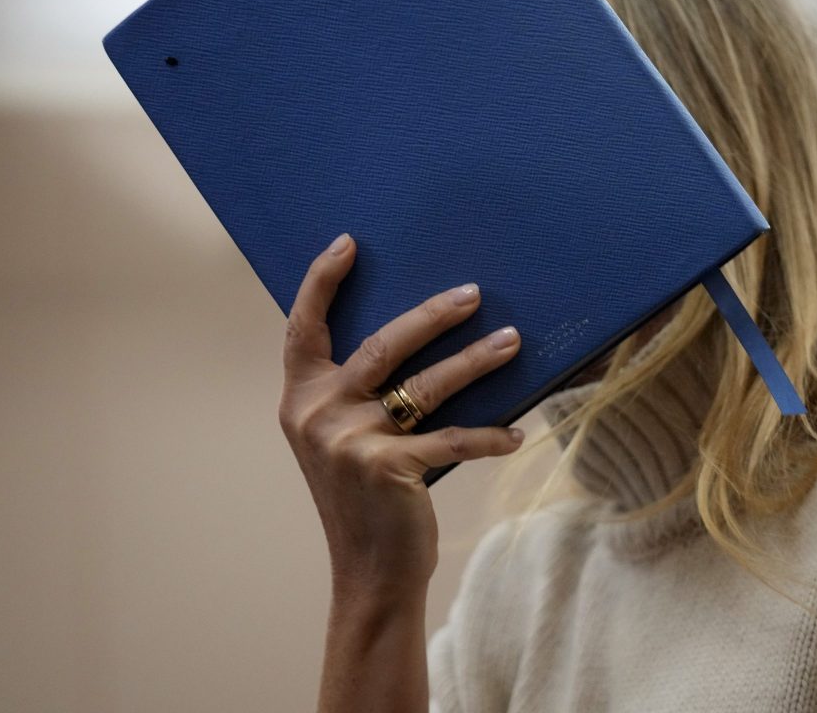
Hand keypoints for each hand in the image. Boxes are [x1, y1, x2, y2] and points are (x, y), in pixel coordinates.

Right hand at [278, 232, 525, 596]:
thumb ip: (354, 395)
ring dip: (475, 361)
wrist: (368, 572)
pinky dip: (488, 436)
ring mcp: (350, 442)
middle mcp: (317, 415)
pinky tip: (516, 433)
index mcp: (300, 400)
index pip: (302, 329)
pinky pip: (451, 440)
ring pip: (425, 385)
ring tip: (512, 341)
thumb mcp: (339, 441)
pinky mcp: (388, 469)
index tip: (347, 243)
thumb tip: (417, 334)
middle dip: (432, 315)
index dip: (321, 282)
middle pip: (381, 345)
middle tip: (473, 293)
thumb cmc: (364, 499)